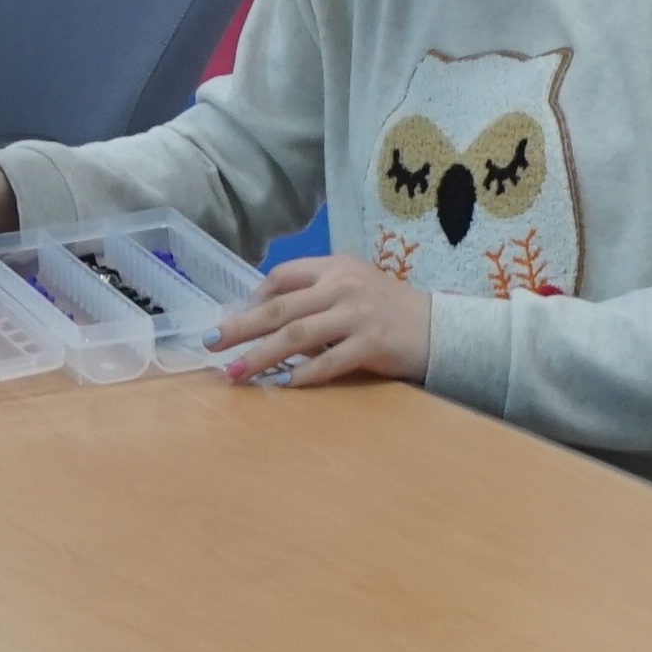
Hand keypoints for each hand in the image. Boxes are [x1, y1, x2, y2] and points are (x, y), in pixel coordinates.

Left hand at [213, 255, 431, 387]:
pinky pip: (328, 362)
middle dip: (240, 327)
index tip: (236, 318)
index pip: (282, 276)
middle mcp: (343, 285)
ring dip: (261, 355)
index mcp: (335, 266)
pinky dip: (303, 375)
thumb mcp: (353, 287)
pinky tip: (281, 385)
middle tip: (210, 343)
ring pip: (297, 336)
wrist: (440, 328)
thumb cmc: (390, 311)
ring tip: (235, 372)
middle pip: (280, 308)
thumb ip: (316, 294)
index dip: (254, 299)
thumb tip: (267, 317)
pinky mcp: (371, 343)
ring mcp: (357, 314)